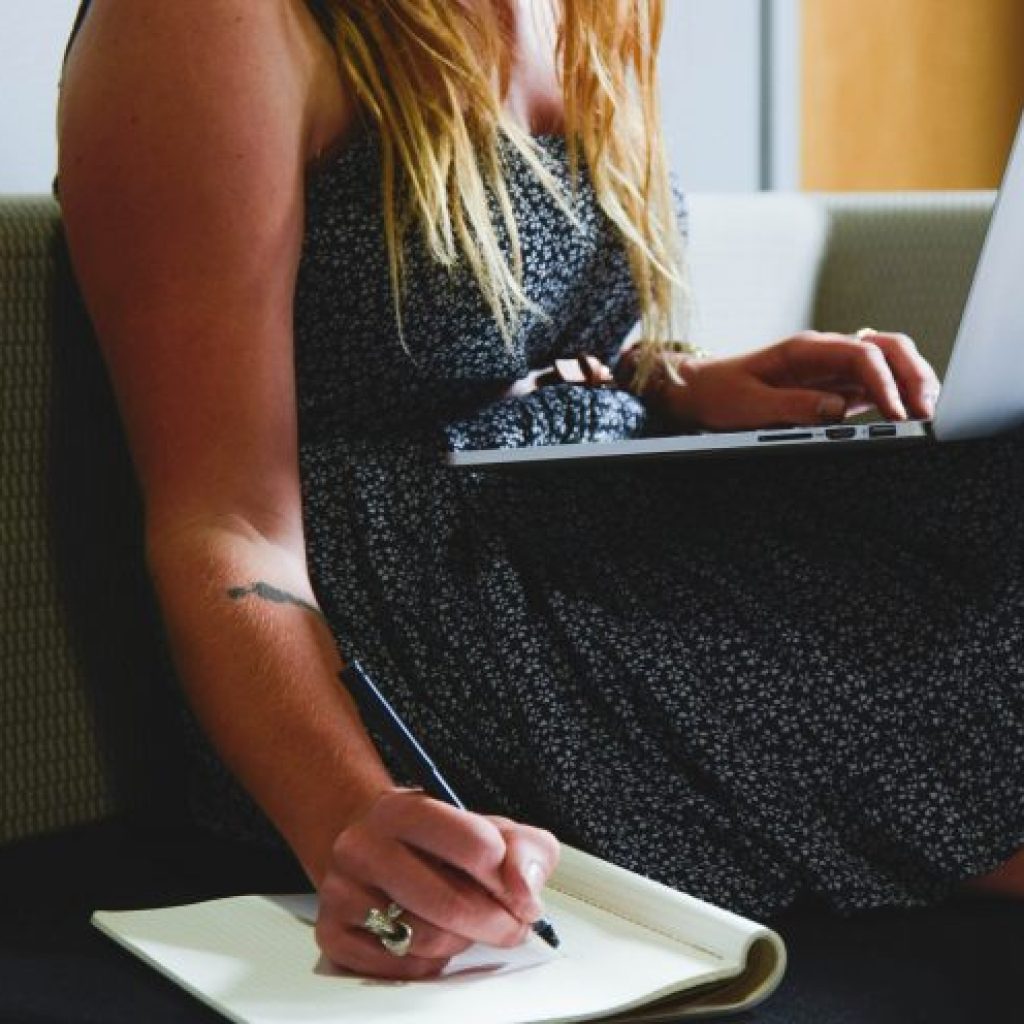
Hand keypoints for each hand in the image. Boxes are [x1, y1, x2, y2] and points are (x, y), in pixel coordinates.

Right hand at [315, 788, 559, 978]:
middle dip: (496, 923)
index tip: (517, 889)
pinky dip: (431, 961)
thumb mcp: (489, 828)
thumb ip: (525, 849)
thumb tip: (525, 889)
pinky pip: (402, 967)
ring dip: (462, 940)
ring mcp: (342, 891)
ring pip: (426, 940)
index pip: (475, 845)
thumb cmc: (437, 842)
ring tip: (464, 922)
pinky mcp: (333, 933)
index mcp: (404, 809)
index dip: (508, 877)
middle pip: (451, 904)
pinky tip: (432, 936)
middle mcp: (364, 846)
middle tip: (511, 924)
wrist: (370, 844)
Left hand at [657, 330, 940, 430]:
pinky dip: (897, 398)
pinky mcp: (835, 390)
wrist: (700, 391)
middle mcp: (826, 354)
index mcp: (806, 349)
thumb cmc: (720, 394)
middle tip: (928, 411)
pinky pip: (876, 387)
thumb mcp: (748, 405)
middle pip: (887, 348)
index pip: (861, 354)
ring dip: (912, 384)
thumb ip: (792, 406)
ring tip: (927, 415)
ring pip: (889, 365)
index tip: (896, 412)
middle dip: (914, 374)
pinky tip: (907, 417)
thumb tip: (836, 411)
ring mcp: (833, 371)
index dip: (885, 381)